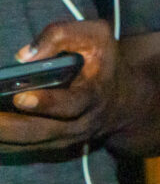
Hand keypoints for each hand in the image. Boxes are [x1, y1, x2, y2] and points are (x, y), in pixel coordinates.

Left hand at [0, 20, 129, 149]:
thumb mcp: (96, 36)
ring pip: (27, 144)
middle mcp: (80, 123)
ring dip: (0, 136)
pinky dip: (1, 142)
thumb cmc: (104, 62)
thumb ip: (62, 35)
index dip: (47, 103)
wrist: (123, 101)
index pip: (72, 104)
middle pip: (41, 132)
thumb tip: (24, 56)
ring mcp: (64, 138)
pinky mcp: (50, 145)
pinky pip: (20, 148)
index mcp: (94, 95)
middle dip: (7, 127)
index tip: (19, 97)